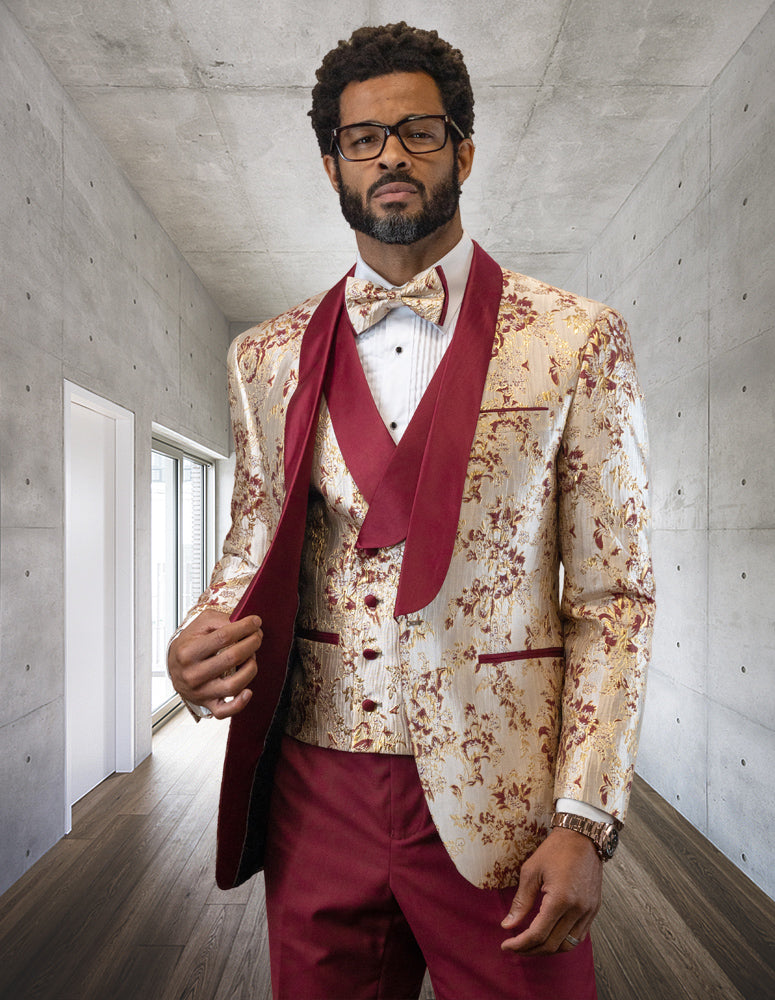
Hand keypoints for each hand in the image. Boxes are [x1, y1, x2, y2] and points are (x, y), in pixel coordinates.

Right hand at [167, 610, 262, 719]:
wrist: (174, 666)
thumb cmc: (189, 644)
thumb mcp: (200, 625)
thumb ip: (220, 620)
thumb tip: (244, 623)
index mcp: (188, 652)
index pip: (224, 637)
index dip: (244, 627)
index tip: (255, 622)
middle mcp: (192, 674)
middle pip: (232, 658)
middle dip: (252, 643)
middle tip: (257, 636)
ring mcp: (200, 692)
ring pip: (233, 685)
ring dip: (251, 668)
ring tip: (252, 657)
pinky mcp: (207, 705)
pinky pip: (225, 711)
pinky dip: (240, 703)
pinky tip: (248, 691)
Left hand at [500, 828, 602, 954]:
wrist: (582, 836)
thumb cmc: (555, 850)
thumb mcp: (531, 871)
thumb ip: (520, 902)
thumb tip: (507, 926)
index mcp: (561, 899)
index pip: (538, 934)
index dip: (520, 944)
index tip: (506, 945)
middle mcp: (578, 909)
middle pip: (553, 944)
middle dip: (531, 950)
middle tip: (514, 947)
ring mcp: (589, 911)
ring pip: (568, 945)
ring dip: (548, 949)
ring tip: (530, 945)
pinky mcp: (594, 909)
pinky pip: (579, 936)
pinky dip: (562, 941)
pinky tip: (549, 936)